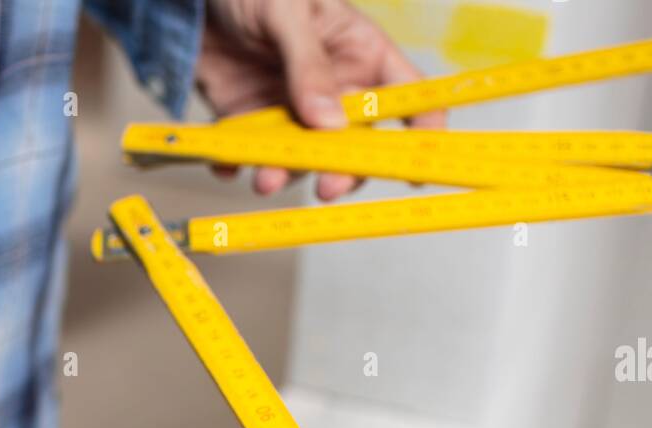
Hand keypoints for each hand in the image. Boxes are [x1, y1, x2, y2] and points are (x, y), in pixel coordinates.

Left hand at [196, 0, 445, 199]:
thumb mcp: (286, 12)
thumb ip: (308, 65)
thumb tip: (330, 122)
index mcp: (360, 55)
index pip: (407, 96)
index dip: (422, 131)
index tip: (415, 167)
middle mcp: (333, 91)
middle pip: (357, 145)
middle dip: (345, 171)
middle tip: (327, 185)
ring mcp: (294, 112)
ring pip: (304, 160)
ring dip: (287, 174)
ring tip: (266, 177)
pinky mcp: (253, 124)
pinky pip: (252, 157)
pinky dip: (241, 166)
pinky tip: (229, 163)